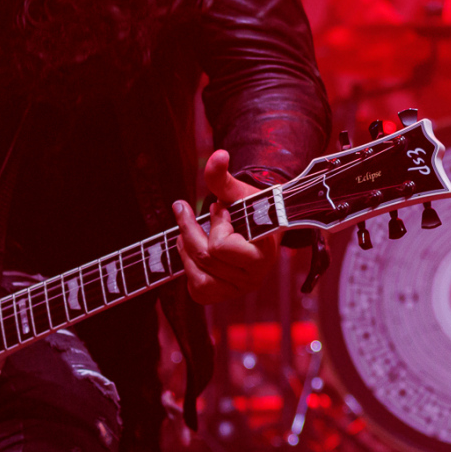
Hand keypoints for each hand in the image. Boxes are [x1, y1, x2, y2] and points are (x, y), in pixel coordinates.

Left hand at [173, 150, 278, 302]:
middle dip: (190, 229)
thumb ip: (223, 176)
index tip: (219, 208)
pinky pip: (197, 290)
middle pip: (205, 256)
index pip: (222, 245)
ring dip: (185, 248)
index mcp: (265, 252)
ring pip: (198, 275)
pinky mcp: (224, 297)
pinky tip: (191, 252)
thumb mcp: (238, 192)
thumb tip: (219, 155)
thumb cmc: (251, 210)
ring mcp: (240, 290)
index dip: (216, 223)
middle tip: (185, 211)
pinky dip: (188, 269)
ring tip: (186, 231)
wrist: (260, 230)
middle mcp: (255, 276)